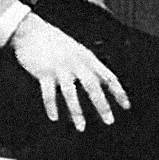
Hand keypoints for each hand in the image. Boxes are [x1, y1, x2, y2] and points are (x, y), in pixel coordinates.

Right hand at [9, 12, 129, 130]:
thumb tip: (101, 81)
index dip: (118, 92)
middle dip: (102, 105)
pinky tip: (54, 118)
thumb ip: (88, 65)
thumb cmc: (55, 43)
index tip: (127, 106)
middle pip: (92, 86)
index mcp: (87, 58)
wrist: (31, 31)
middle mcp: (76, 63)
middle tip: (109, 121)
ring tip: (82, 127)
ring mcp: (59, 68)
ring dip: (76, 111)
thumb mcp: (77, 50)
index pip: (108, 76)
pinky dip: (51, 106)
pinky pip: (48, 93)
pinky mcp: (43, 72)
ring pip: (71, 93)